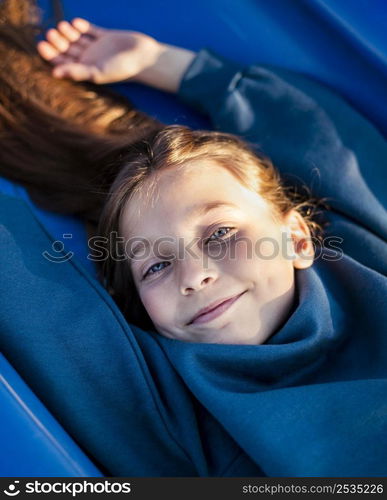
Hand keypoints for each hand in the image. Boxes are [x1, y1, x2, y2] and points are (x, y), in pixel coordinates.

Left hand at [37, 18, 195, 92]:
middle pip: (67, 49)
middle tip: (52, 32)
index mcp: (86, 70)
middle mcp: (90, 59)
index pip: (63, 63)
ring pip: (76, 38)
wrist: (144, 57)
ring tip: (64, 26)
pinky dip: (82, 26)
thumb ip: (76, 72)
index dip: (51, 54)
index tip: (42, 44)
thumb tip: (54, 74)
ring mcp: (97, 47)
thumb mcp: (97, 72)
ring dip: (68, 32)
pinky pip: (90, 30)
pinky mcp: (105, 36)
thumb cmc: (122, 69)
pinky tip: (77, 23)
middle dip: (58, 40)